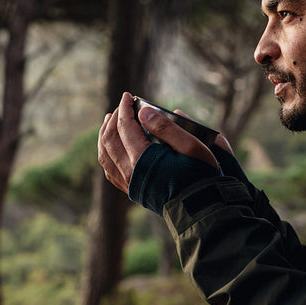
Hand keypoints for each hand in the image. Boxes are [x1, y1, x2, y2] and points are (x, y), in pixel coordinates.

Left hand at [98, 92, 222, 193]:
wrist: (201, 209)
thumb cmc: (200, 176)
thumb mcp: (191, 146)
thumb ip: (166, 127)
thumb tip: (143, 110)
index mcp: (143, 159)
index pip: (125, 127)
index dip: (125, 108)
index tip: (128, 96)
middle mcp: (130, 172)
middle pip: (110, 139)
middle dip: (114, 119)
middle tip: (122, 106)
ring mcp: (129, 184)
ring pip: (104, 155)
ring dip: (105, 135)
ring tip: (110, 121)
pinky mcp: (132, 191)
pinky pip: (110, 171)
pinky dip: (106, 154)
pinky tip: (110, 147)